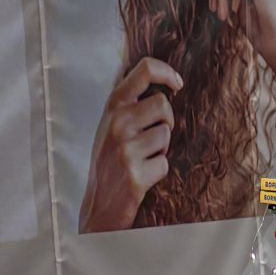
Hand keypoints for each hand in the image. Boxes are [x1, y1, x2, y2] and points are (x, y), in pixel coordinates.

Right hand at [79, 55, 180, 230]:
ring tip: (143, 158)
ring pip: (166, 135)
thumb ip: (130, 104)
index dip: (166, 72)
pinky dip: (158, 171)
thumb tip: (164, 84)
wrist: (98, 204)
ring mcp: (125, 148)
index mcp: (112, 107)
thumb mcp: (112, 124)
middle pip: (163, 104)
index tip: (177, 83)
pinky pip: (164, 163)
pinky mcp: (135, 173)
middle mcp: (117, 123)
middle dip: (166, 121)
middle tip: (155, 137)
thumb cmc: (109, 161)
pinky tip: (142, 176)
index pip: (143, 70)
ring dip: (161, 149)